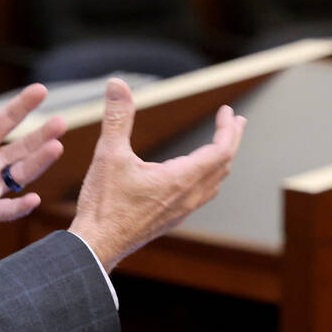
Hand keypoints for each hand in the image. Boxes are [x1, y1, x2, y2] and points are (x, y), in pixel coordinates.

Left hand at [0, 69, 66, 248]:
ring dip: (38, 163)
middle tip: (61, 121)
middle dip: (41, 135)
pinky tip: (34, 200)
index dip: (22, 106)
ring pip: (20, 175)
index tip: (41, 89)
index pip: (5, 121)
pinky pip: (2, 210)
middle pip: (22, 147)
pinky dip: (18, 208)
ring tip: (56, 148)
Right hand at [70, 78, 245, 271]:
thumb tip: (117, 85)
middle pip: (223, 165)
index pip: (221, 151)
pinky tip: (194, 176)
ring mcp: (181, 210)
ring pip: (214, 183)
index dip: (228, 129)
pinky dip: (208, 177)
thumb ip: (117, 118)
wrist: (97, 246)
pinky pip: (202, 195)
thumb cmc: (103, 205)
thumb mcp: (108, 154)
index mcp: (181, 179)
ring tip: (220, 146)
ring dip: (221, 160)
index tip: (227, 111)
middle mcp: (188, 197)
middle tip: (234, 122)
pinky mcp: (170, 219)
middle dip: (230, 140)